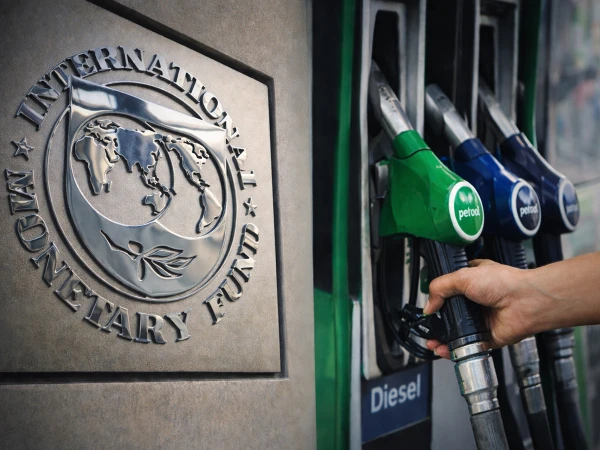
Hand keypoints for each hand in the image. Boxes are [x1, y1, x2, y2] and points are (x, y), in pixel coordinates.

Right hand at [424, 259, 542, 358]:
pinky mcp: (487, 337)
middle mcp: (476, 301)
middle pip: (451, 314)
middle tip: (427, 328)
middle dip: (437, 322)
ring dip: (443, 338)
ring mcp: (481, 320)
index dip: (437, 298)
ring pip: (457, 332)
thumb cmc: (504, 283)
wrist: (526, 302)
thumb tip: (428, 305)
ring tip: (431, 342)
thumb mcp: (463, 276)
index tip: (428, 307)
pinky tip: (443, 350)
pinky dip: (455, 350)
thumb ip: (440, 288)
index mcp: (471, 281)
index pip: (448, 290)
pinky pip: (467, 346)